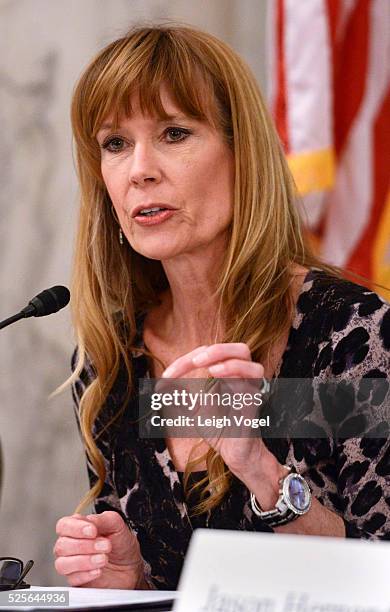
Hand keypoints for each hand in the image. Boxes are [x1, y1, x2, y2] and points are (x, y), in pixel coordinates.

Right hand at [54, 511, 145, 587]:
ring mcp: (72, 564)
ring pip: (62, 564)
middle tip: (105, 546)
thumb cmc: (121, 545)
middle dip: (85, 545)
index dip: (76, 528)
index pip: (64, 525)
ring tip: (103, 559)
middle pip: (62, 545)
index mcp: (78, 528)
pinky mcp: (76, 581)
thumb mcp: (117, 526)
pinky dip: (86, 575)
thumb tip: (89, 520)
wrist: (131, 567)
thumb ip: (103, 519)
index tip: (93, 531)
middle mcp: (71, 545)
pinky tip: (98, 571)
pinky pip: (72, 580)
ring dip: (84, 561)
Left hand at [161, 343, 273, 476]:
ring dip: (230, 363)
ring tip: (212, 370)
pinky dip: (236, 383)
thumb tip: (161, 386)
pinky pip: (251, 388)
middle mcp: (241, 379)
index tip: (166, 377)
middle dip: (218, 350)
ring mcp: (249, 392)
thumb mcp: (194, 411)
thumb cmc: (218, 429)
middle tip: (196, 361)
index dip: (185, 361)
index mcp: (227, 375)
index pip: (209, 355)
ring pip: (253, 365)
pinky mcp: (253, 408)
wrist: (234, 455)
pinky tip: (222, 386)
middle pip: (240, 350)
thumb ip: (182, 397)